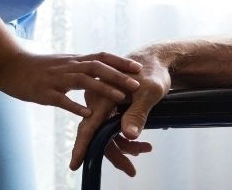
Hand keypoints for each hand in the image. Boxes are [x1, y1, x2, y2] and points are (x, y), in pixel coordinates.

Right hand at [0, 48, 140, 116]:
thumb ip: (78, 67)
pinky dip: (75, 105)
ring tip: (120, 98)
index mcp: (73, 60)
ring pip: (83, 81)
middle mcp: (68, 66)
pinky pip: (61, 99)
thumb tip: (96, 71)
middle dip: (118, 75)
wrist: (9, 65)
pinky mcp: (44, 91)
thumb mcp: (61, 64)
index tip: (137, 68)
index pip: (101, 56)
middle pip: (97, 67)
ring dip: (103, 89)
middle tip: (137, 84)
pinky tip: (88, 113)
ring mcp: (56, 78)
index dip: (119, 62)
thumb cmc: (36, 67)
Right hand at [70, 49, 172, 174]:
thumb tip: (129, 136)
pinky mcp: (112, 107)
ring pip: (108, 133)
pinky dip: (125, 137)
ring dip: (125, 145)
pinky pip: (113, 127)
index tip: (74, 165)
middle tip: (131, 170)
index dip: (82, 147)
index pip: (90, 127)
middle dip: (117, 153)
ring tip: (145, 149)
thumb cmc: (153, 72)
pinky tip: (138, 143)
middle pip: (101, 135)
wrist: (157, 60)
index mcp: (103, 96)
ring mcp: (104, 105)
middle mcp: (99, 101)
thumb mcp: (149, 92)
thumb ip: (138, 113)